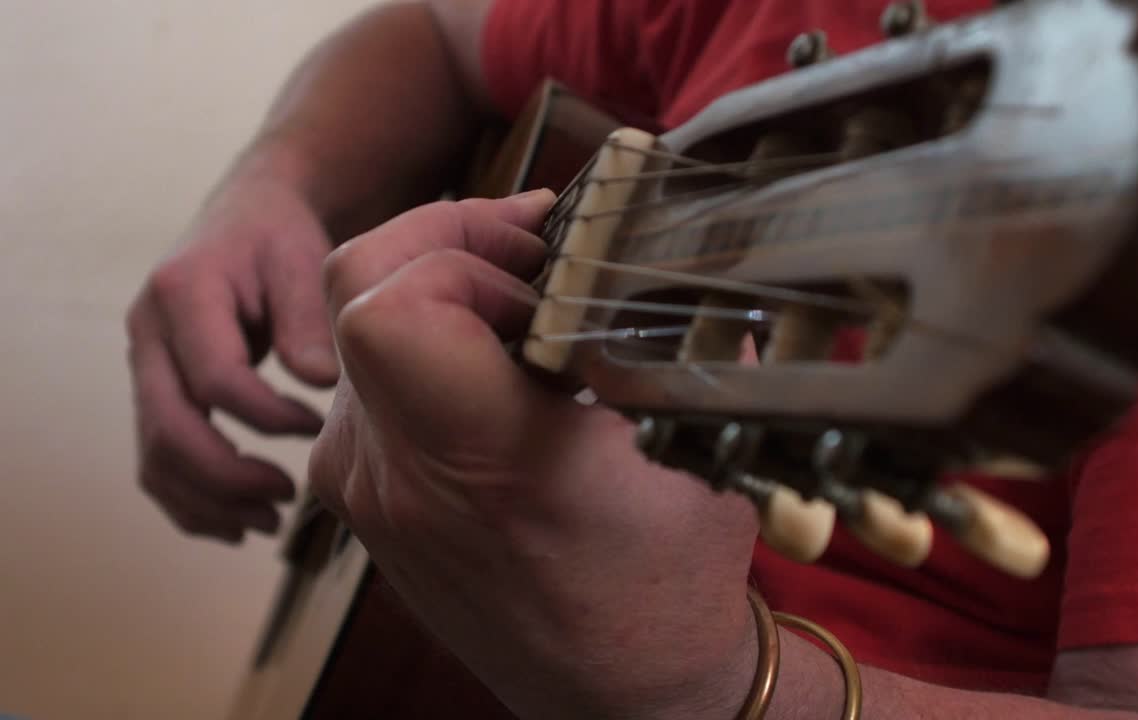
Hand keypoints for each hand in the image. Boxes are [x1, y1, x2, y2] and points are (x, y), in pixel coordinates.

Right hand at [127, 156, 339, 542]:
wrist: (248, 219)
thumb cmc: (281, 240)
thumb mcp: (303, 260)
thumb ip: (307, 318)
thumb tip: (313, 381)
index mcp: (182, 293)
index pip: (215, 379)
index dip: (269, 417)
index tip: (317, 426)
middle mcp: (148, 332)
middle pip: (168, 429)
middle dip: (229, 477)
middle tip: (288, 496)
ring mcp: (145, 366)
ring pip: (154, 456)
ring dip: (208, 501)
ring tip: (269, 522)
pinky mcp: (156, 391)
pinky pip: (157, 460)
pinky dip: (192, 500)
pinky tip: (238, 523)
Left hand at [309, 191, 764, 718]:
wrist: (620, 697)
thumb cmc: (667, 590)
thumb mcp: (693, 449)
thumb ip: (674, 331)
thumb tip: (664, 241)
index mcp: (489, 460)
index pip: (387, 310)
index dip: (459, 253)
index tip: (538, 270)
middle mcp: (402, 476)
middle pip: (352, 290)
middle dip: (442, 237)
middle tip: (527, 245)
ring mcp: (370, 493)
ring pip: (351, 328)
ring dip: (433, 286)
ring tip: (523, 302)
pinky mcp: (367, 503)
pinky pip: (362, 383)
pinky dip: (422, 343)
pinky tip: (495, 357)